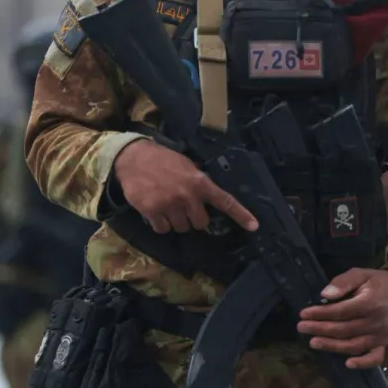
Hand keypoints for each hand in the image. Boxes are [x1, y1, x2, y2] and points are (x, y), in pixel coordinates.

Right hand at [113, 139, 257, 234]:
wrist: (133, 158)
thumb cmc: (162, 160)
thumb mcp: (187, 165)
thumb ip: (199, 181)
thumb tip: (209, 196)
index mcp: (200, 182)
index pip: (225, 201)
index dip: (241, 215)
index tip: (254, 226)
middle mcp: (188, 196)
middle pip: (201, 223)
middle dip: (193, 218)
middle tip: (183, 206)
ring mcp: (170, 205)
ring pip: (182, 228)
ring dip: (176, 221)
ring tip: (166, 205)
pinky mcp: (153, 212)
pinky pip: (163, 229)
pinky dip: (160, 224)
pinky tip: (156, 210)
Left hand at [297, 269, 387, 369]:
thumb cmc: (377, 282)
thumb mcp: (360, 274)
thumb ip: (343, 282)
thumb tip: (324, 294)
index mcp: (370, 302)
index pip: (341, 312)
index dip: (321, 314)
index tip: (303, 314)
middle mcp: (376, 322)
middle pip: (344, 330)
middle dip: (320, 329)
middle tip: (301, 328)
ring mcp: (381, 335)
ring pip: (354, 345)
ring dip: (332, 346)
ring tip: (313, 342)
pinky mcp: (384, 343)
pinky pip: (375, 357)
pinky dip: (362, 363)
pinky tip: (347, 365)